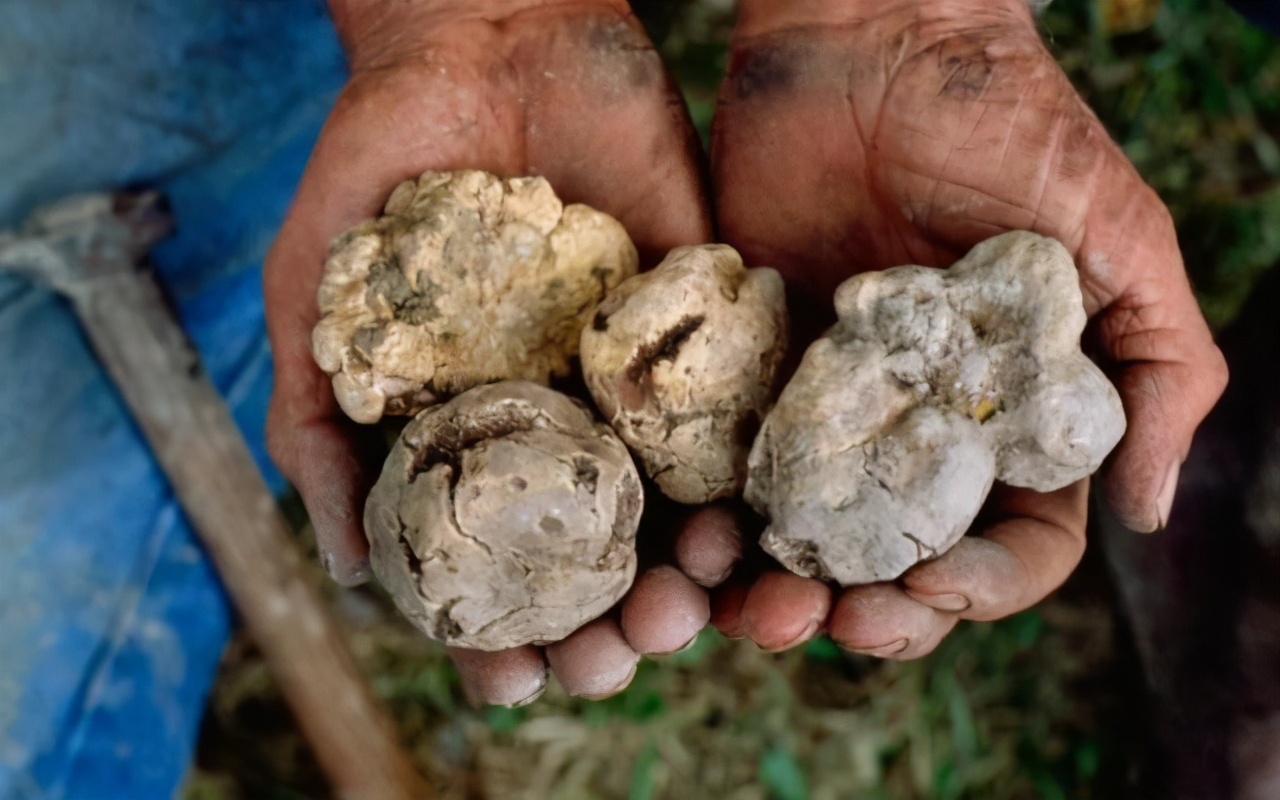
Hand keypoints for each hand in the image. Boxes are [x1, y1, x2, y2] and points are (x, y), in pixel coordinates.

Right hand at [265, 0, 722, 702]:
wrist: (481, 38)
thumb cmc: (377, 167)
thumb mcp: (316, 299)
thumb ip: (320, 427)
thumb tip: (348, 568)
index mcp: (475, 441)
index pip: (496, 569)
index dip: (504, 636)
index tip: (515, 678)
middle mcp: (560, 426)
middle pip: (598, 561)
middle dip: (610, 626)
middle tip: (620, 659)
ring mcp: (636, 381)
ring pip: (675, 512)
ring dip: (687, 579)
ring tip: (693, 611)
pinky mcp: (703, 326)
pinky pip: (736, 417)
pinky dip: (745, 482)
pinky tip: (747, 527)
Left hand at [706, 0, 1226, 656]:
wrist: (874, 37)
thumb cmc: (1010, 126)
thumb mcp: (1119, 240)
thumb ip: (1157, 370)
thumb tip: (1153, 511)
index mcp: (1012, 421)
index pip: (1012, 544)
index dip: (982, 587)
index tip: (931, 587)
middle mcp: (920, 430)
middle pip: (898, 563)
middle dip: (867, 612)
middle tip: (822, 623)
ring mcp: (830, 406)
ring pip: (803, 536)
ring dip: (776, 588)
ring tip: (739, 606)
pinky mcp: (751, 368)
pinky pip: (726, 464)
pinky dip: (710, 517)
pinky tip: (691, 542)